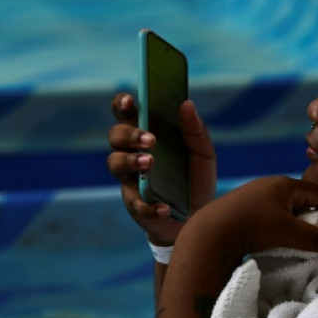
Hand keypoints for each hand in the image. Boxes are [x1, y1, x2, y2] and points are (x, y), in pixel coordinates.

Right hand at [107, 93, 216, 245]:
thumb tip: (186, 103)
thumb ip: (195, 131)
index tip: (129, 100)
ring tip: (151, 163)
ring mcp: (130, 179)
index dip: (122, 103)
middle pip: (116, 136)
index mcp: (146, 134)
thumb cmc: (195, 179)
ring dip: (131, 162)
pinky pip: (135, 202)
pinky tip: (165, 206)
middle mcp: (132, 153)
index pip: (127, 112)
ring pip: (115, 163)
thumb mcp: (203, 154)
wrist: (197, 217)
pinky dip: (149, 205)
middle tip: (151, 139)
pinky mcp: (135, 204)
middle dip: (129, 134)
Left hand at [186, 176, 317, 257]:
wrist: (209, 232)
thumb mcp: (288, 232)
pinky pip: (272, 212)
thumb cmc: (252, 226)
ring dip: (297, 219)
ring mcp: (255, 194)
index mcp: (284, 184)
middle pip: (302, 198)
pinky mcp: (244, 207)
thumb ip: (317, 239)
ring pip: (286, 206)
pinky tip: (281, 234)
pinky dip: (282, 222)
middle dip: (316, 213)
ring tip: (306, 235)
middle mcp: (270, 184)